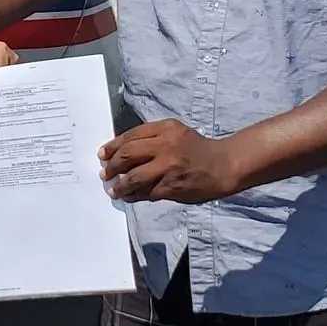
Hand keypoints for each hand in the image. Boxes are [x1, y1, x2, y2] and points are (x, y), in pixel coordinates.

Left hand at [99, 119, 240, 204]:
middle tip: (105, 174)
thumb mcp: (176, 134)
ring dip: (119, 186)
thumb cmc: (197, 149)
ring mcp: (169, 167)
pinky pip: (147, 193)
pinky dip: (135, 196)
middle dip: (112, 166)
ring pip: (134, 178)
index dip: (113, 146)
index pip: (131, 136)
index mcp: (166, 129)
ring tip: (114, 190)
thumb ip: (152, 139)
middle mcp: (166, 146)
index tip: (102, 155)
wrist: (223, 165)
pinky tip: (130, 197)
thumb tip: (121, 153)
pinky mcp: (172, 187)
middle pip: (128, 155)